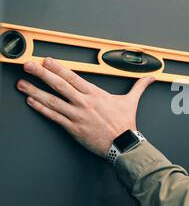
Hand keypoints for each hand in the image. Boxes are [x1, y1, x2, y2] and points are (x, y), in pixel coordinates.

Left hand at [16, 58, 154, 156]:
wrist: (123, 144)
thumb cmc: (125, 123)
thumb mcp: (131, 101)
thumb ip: (139, 86)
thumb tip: (151, 78)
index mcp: (96, 94)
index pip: (73, 77)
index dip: (58, 68)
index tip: (46, 61)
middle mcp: (84, 103)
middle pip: (59, 85)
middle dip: (41, 74)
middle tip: (28, 66)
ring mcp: (77, 115)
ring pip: (52, 100)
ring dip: (35, 91)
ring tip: (22, 84)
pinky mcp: (73, 128)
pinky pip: (54, 117)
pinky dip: (42, 109)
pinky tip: (32, 102)